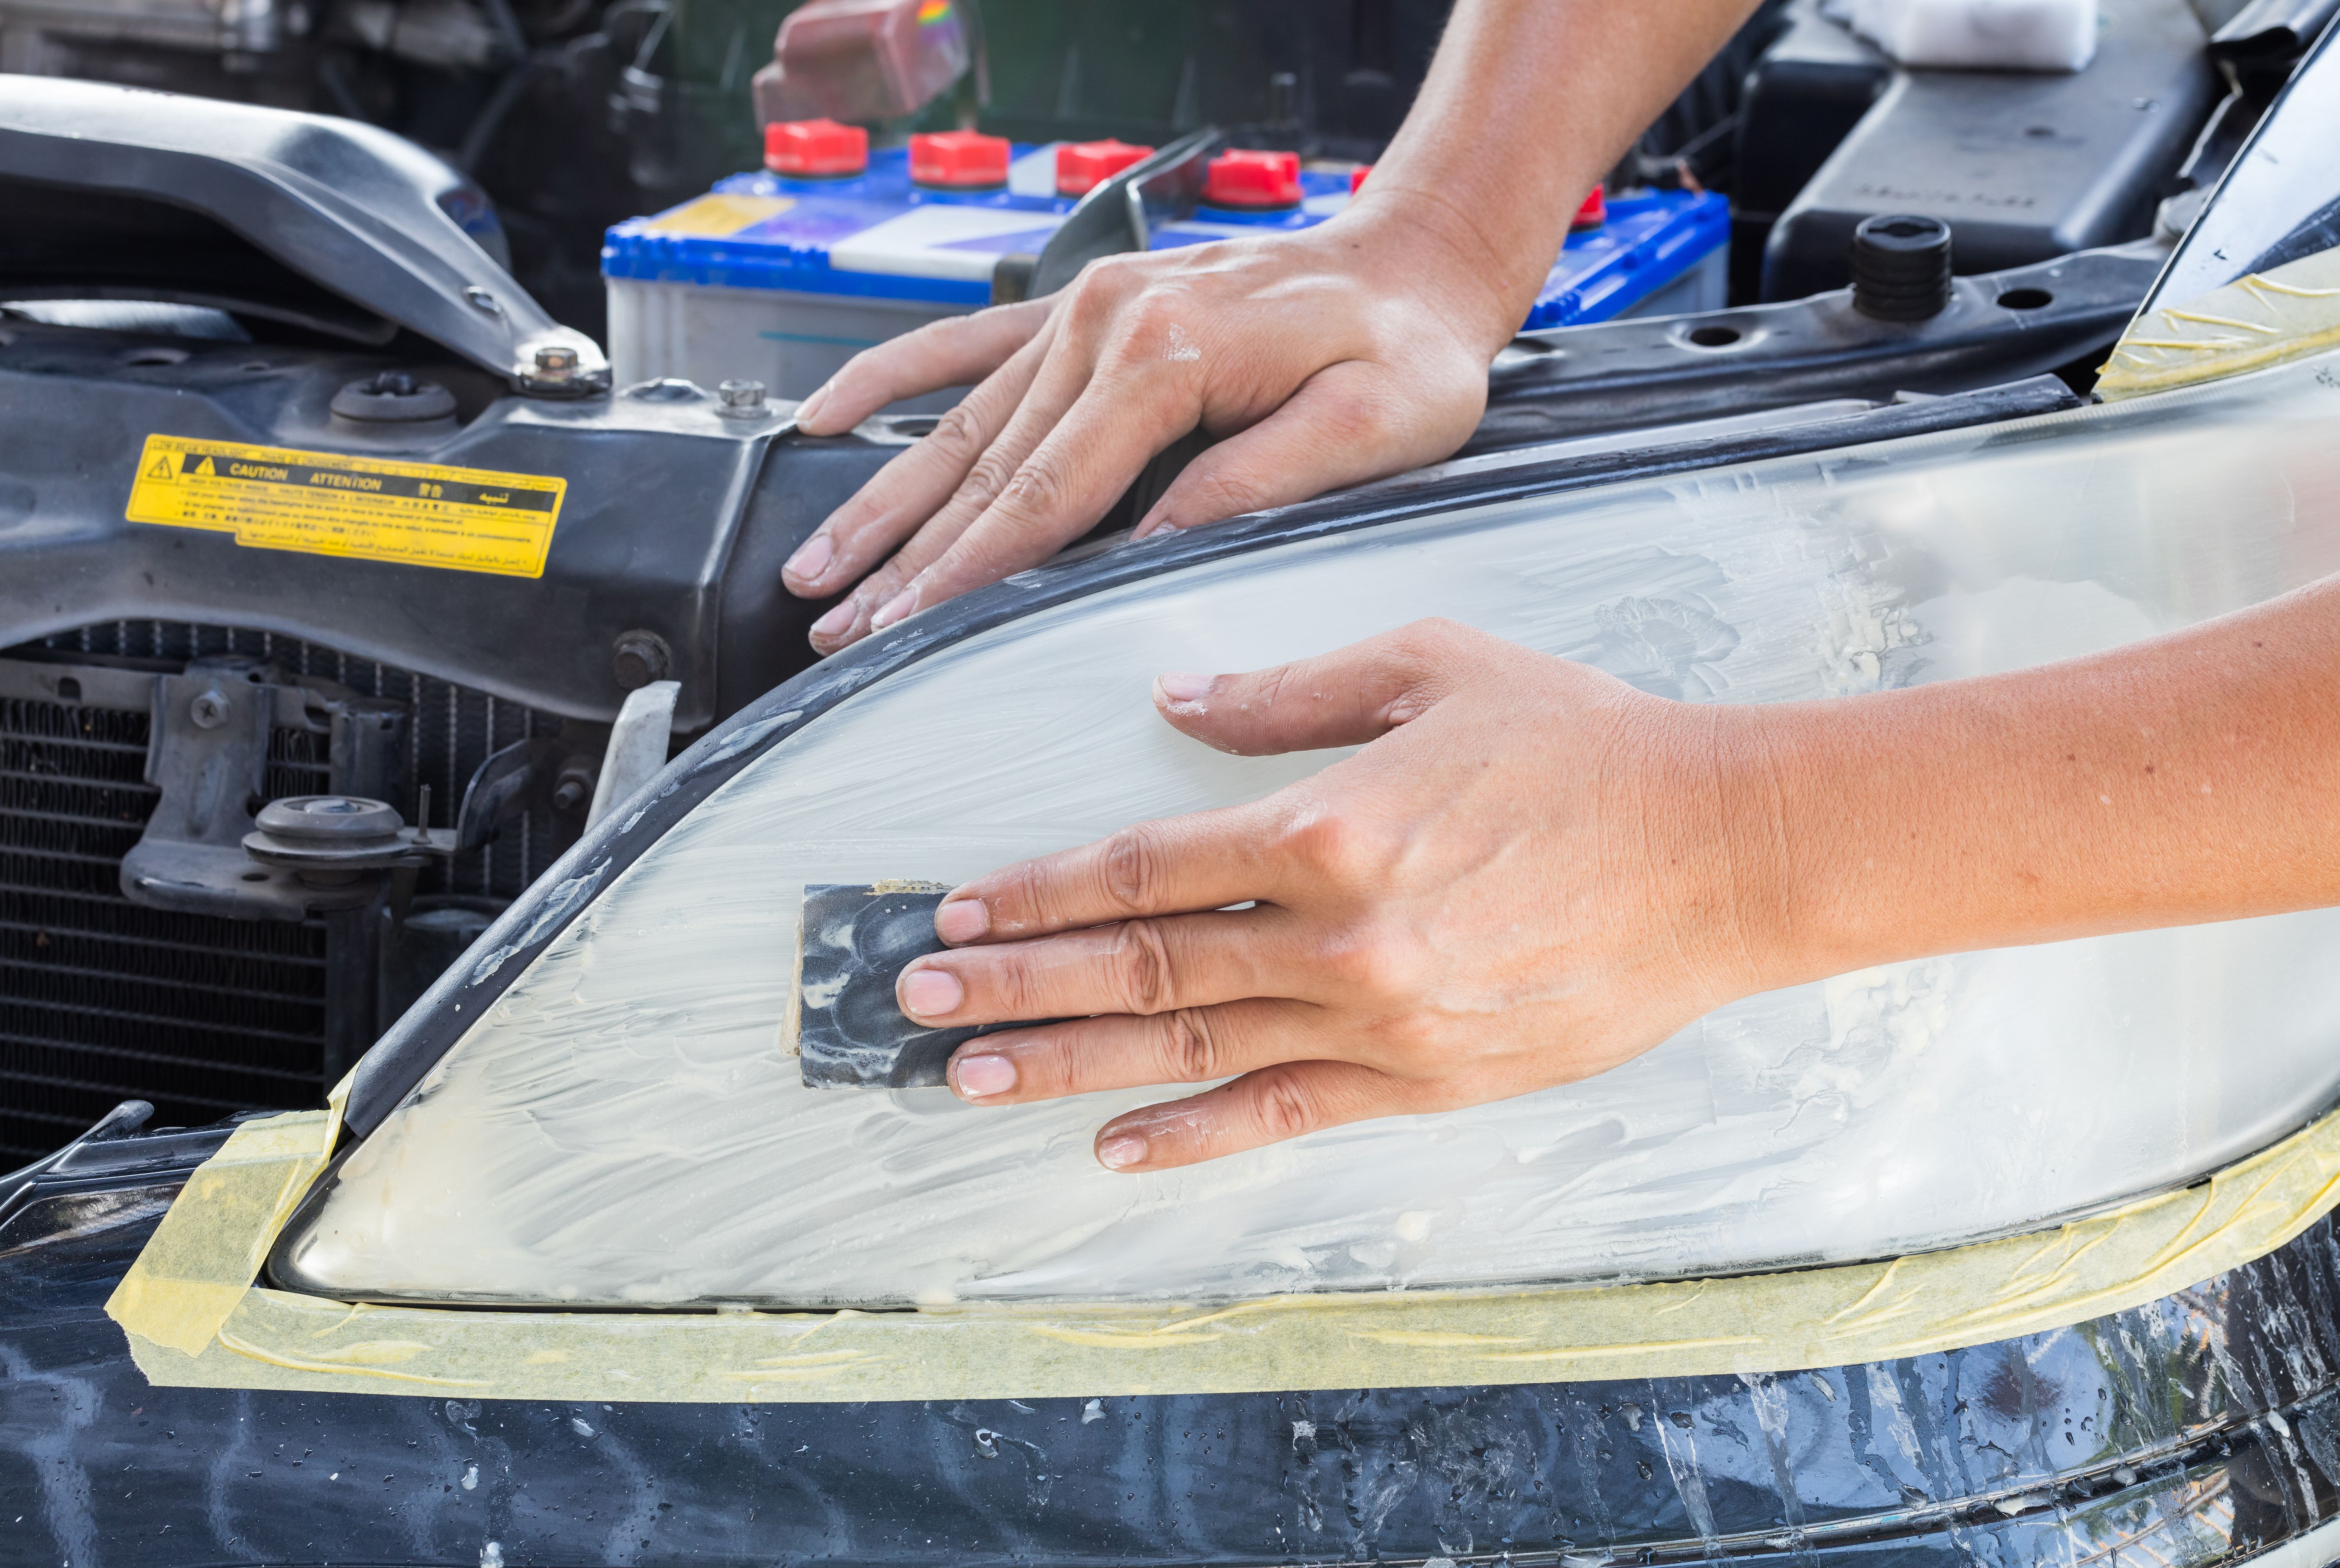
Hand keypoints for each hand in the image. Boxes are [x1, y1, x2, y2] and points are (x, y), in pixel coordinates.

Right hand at [778, 206, 1515, 655]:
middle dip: (900, 558)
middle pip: (983, 468)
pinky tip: (832, 416)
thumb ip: (1252, 487)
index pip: (1044, 496)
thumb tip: (1148, 551)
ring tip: (818, 564)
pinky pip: (969, 342)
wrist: (1414, 259)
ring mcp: (1088, 307)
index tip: (902, 629)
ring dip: (884, 499)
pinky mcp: (1087, 305)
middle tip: (834, 626)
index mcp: (1167, 355)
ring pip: (962, 423)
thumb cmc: (1405, 349)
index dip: (965, 575)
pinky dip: (895, 378)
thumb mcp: (1367, 429)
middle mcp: (1108, 322)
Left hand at [887, 620, 1783, 1169]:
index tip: (963, 907)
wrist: (1723, 852)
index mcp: (1327, 823)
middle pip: (1141, 964)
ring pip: (1190, 1047)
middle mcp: (1338, 934)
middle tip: (918, 1003)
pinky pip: (1283, 1114)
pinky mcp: (1427, 1080)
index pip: (1143, 865)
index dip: (1040, 889)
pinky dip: (1193, 1134)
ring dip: (1069, 1065)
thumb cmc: (1584, 749)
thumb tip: (1177, 700)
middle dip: (1017, 983)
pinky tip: (1114, 1145)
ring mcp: (1381, 1020)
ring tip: (972, 1080)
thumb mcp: (1431, 668)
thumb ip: (1289, 691)